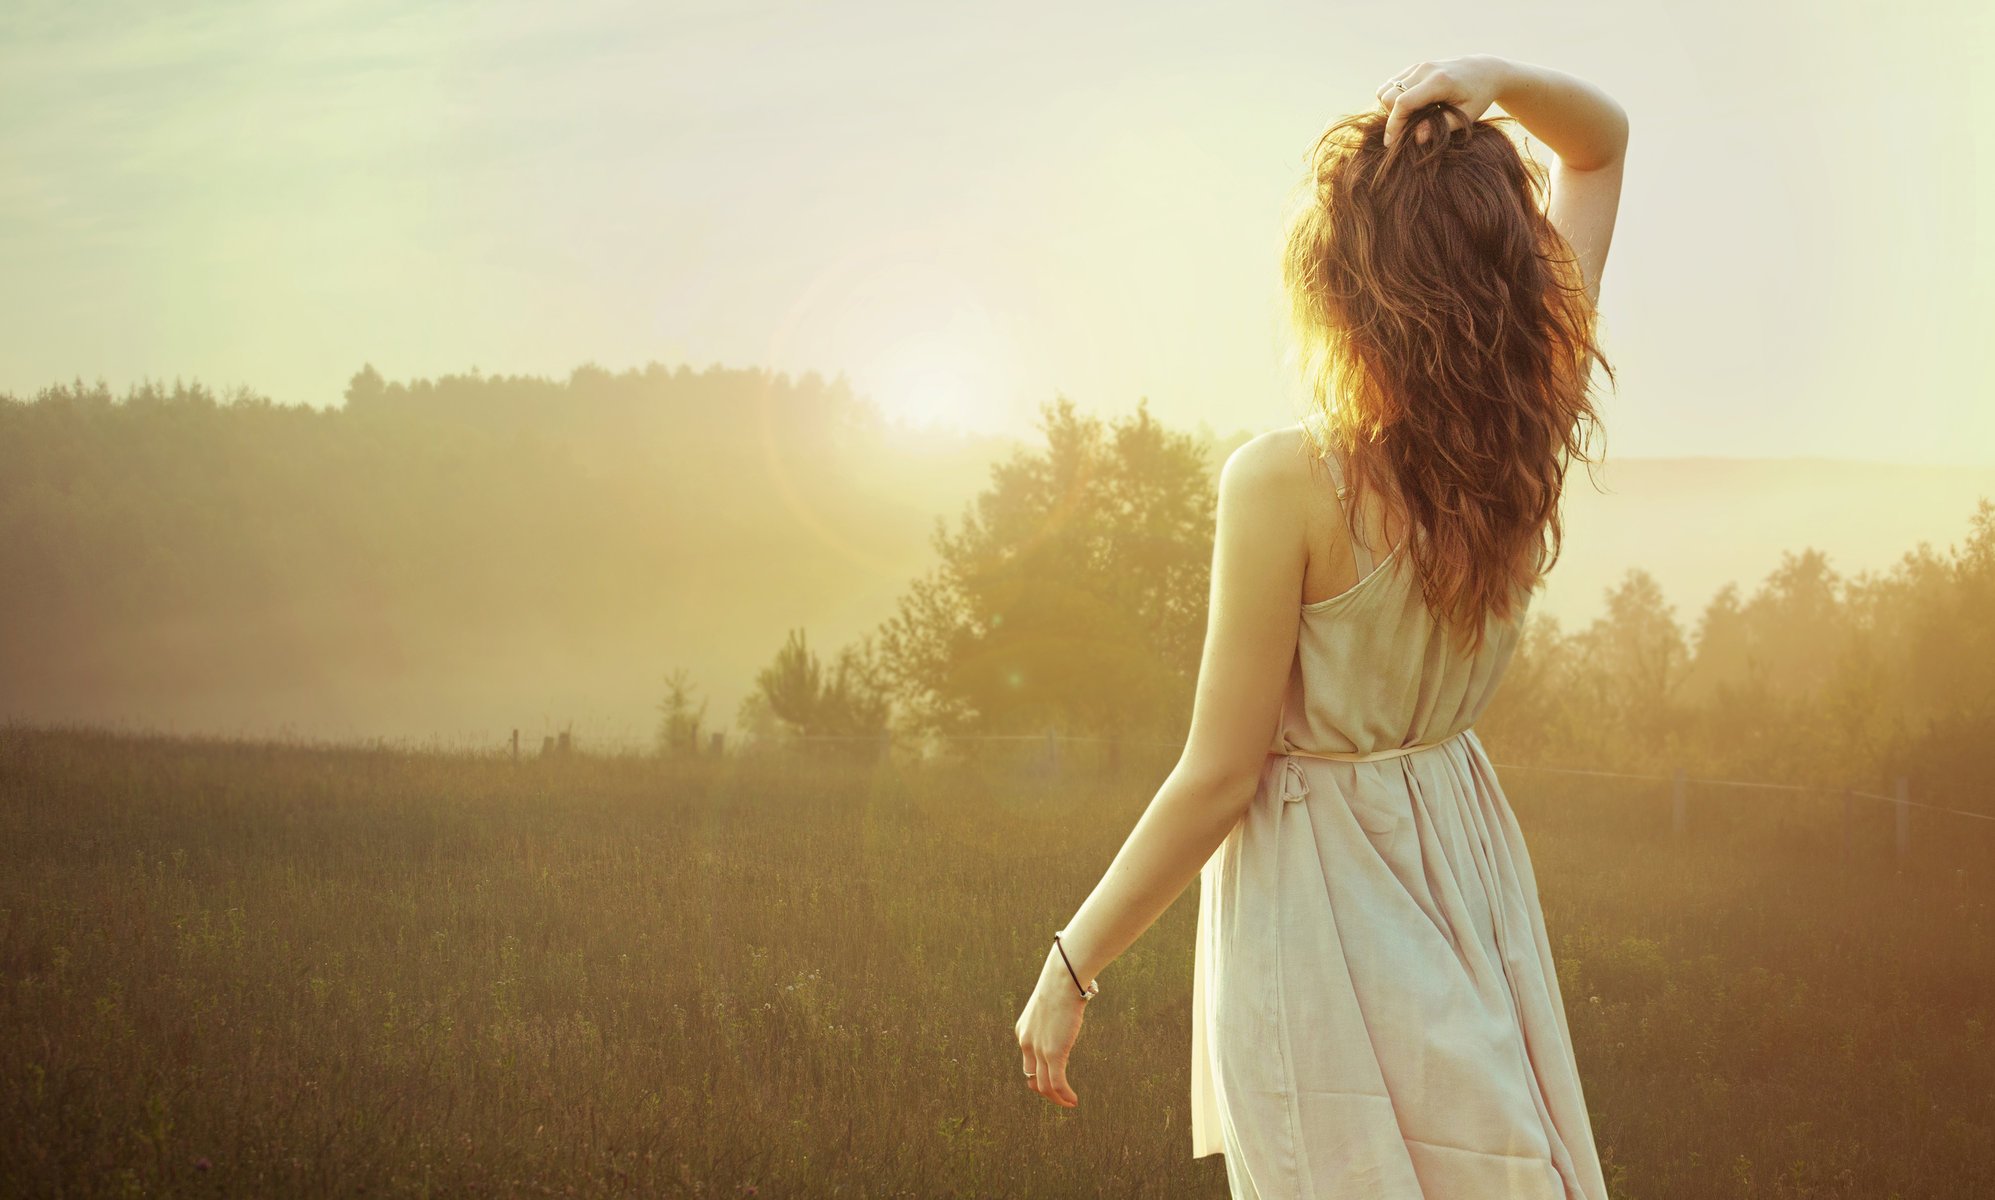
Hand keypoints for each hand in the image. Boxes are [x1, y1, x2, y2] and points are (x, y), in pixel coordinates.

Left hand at [1014, 948, 1087, 1107]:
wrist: (1063, 978)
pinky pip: (1057, 1083)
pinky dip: (1065, 1095)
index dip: (1038, 1077)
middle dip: (1046, 1091)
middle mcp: (1026, 1043)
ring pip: (1044, 1086)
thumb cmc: (1062, 984)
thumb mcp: (1052, 1003)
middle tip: (1060, 1098)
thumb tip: (1070, 1012)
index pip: (1028, 1063)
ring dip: (1057, 1099)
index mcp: (1023, 1032)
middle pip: (1033, 1078)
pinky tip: (1074, 1100)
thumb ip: (1055, 1016)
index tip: (1051, 1082)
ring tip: (1069, 1103)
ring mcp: (1038, 1049)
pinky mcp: (1053, 1053)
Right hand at [1375, 55, 1508, 147]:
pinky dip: (1393, 99)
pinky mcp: (1414, 67)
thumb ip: (1441, 127)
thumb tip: (1416, 138)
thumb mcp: (1467, 115)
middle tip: (1405, 132)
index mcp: (1439, 81)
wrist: (1485, 70)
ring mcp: (1418, 66)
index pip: (1403, 103)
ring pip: (1385, 89)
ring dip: (1390, 108)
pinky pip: (1391, 84)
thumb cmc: (1479, 96)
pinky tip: (1410, 108)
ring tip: (1408, 119)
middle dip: (1391, 118)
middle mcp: (1424, 69)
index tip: (1392, 143)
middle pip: (1389, 96)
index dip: (1394, 125)